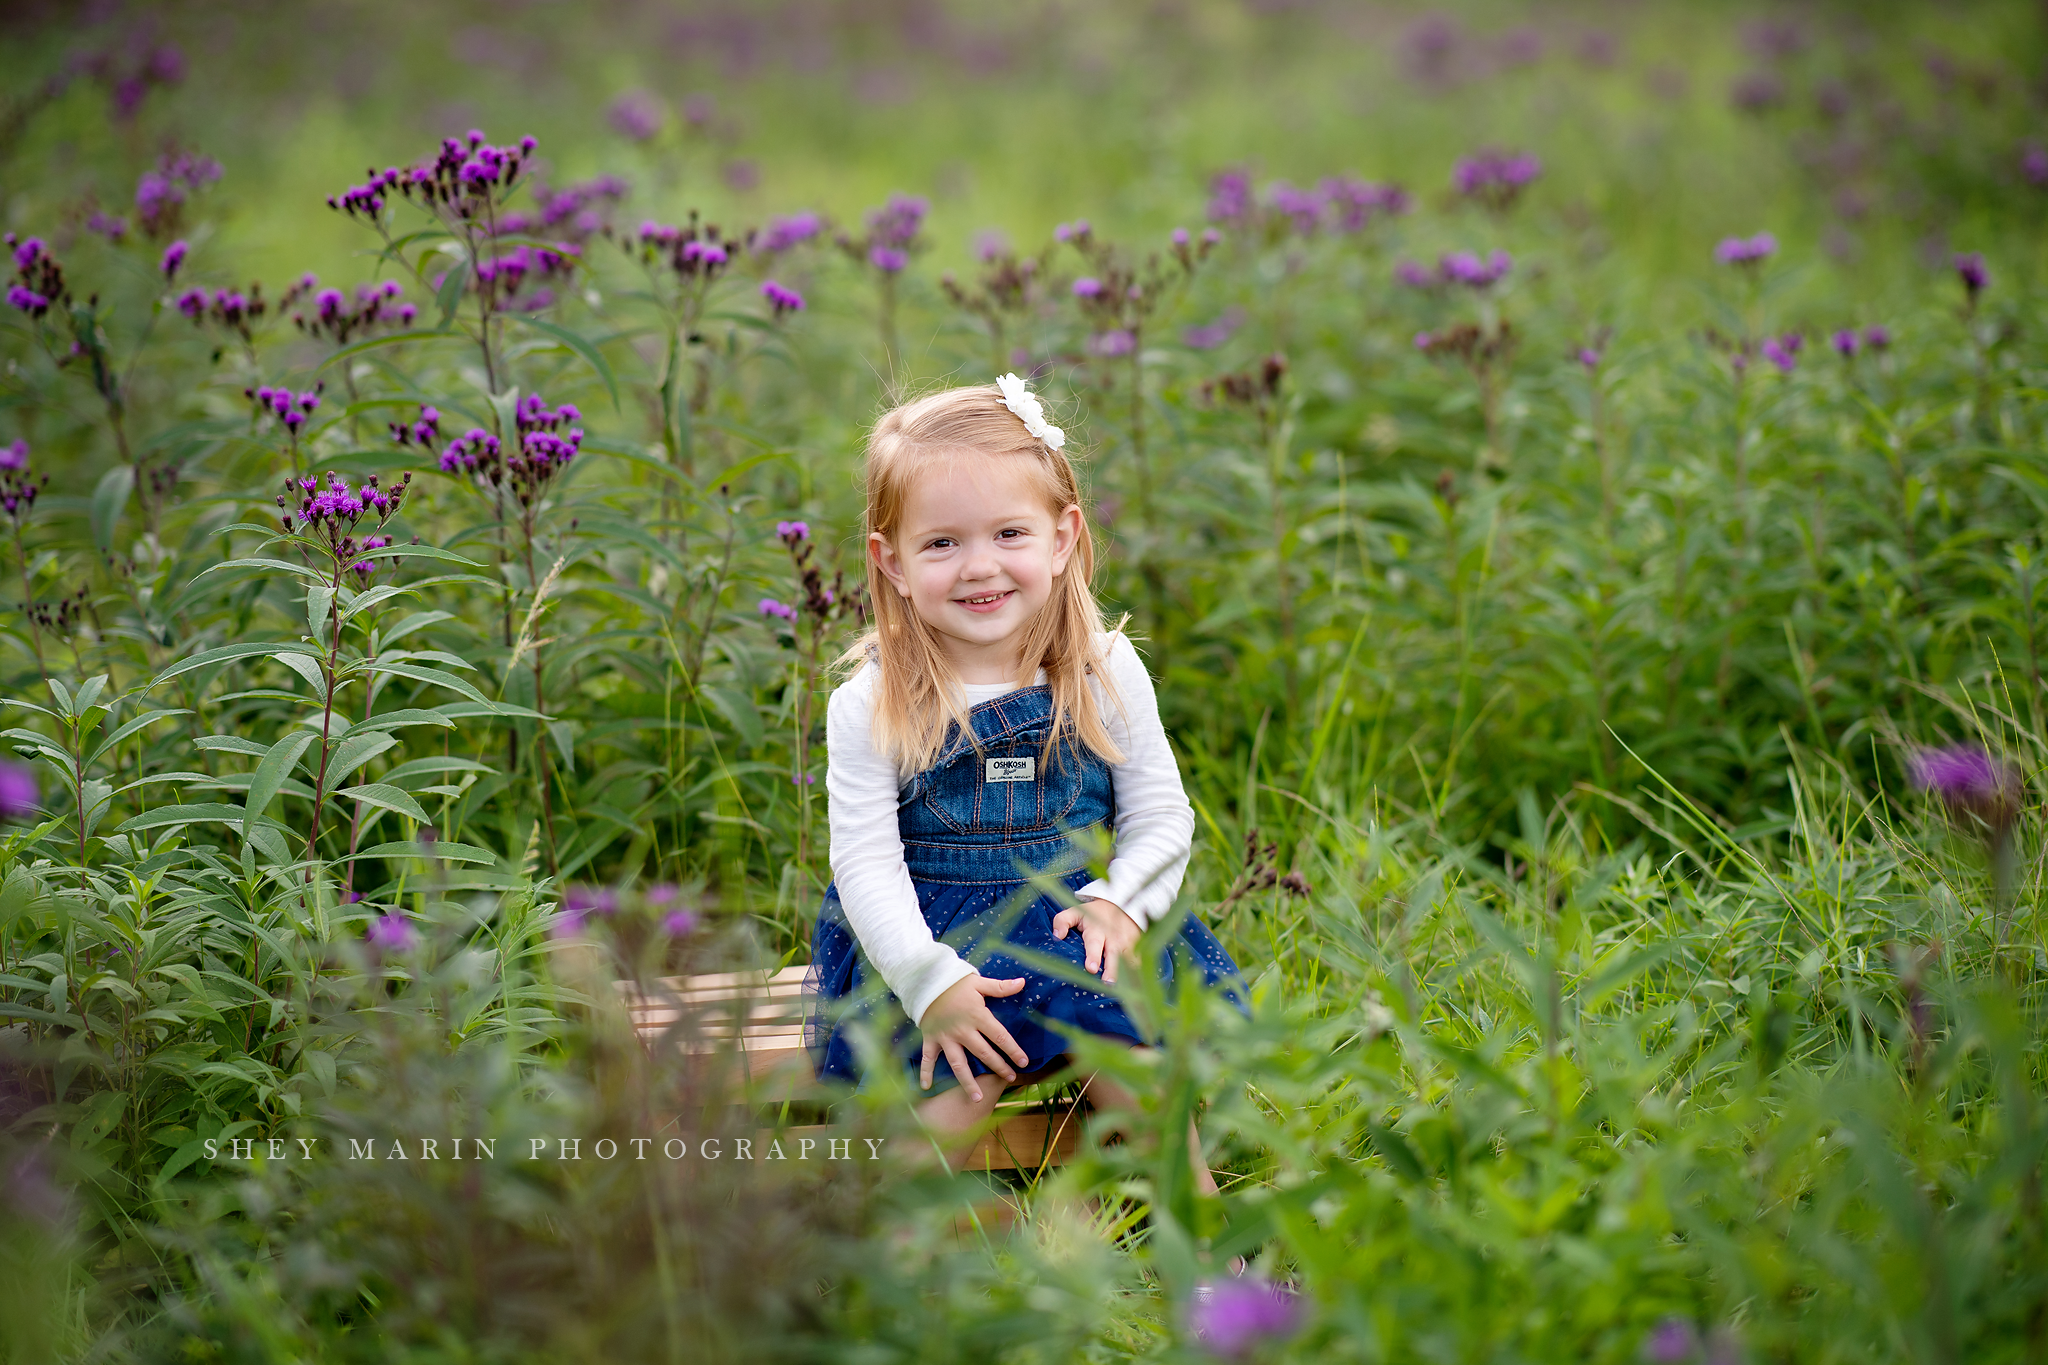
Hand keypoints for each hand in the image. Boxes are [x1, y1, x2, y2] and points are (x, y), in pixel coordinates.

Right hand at [918, 972, 1030, 1100]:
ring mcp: (945, 1037)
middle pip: (983, 1053)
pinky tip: (927, 1087)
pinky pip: (928, 1058)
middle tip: (1010, 1078)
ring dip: (968, 1082)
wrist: (925, 979)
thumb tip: (1023, 982)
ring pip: (958, 1064)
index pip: (1000, 1036)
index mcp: (977, 1016)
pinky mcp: (930, 1038)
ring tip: (977, 1098)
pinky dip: (926, 1072)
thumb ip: (1000, 987)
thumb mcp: (978, 982)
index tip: (1024, 1062)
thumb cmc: (955, 982)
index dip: (1013, 1050)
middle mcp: (962, 1030)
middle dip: (998, 1067)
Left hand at [1051, 897, 1142, 984]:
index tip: (1091, 968)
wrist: (1121, 905)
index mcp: (1097, 930)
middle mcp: (1114, 938)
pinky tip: (1137, 988)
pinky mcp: (1138, 948)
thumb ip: (1062, 921)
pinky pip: (1139, 962)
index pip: (1094, 944)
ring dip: (1127, 975)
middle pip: (1114, 956)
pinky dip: (1139, 974)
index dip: (1093, 956)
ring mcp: (1128, 943)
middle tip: (1108, 984)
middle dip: (1112, 970)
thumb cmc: (1094, 914)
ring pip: (1129, 961)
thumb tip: (1057, 936)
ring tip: (1124, 990)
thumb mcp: (1076, 912)